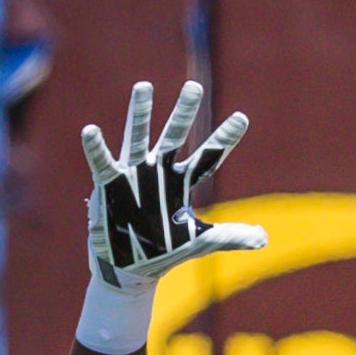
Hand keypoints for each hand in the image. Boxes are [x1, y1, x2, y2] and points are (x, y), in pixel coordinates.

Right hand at [85, 79, 265, 290]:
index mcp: (181, 183)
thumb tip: (264, 239)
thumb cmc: (164, 250)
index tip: (242, 118)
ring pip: (137, 137)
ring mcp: (133, 175)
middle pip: (174, 136)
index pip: (208, 156)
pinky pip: (102, 163)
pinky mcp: (110, 185)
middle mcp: (158, 172)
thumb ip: (230, 237)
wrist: (130, 268)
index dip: (224, 138)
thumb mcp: (200, 242)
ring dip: (140, 113)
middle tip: (194, 86)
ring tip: (144, 86)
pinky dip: (96, 148)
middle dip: (184, 113)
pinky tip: (90, 131)